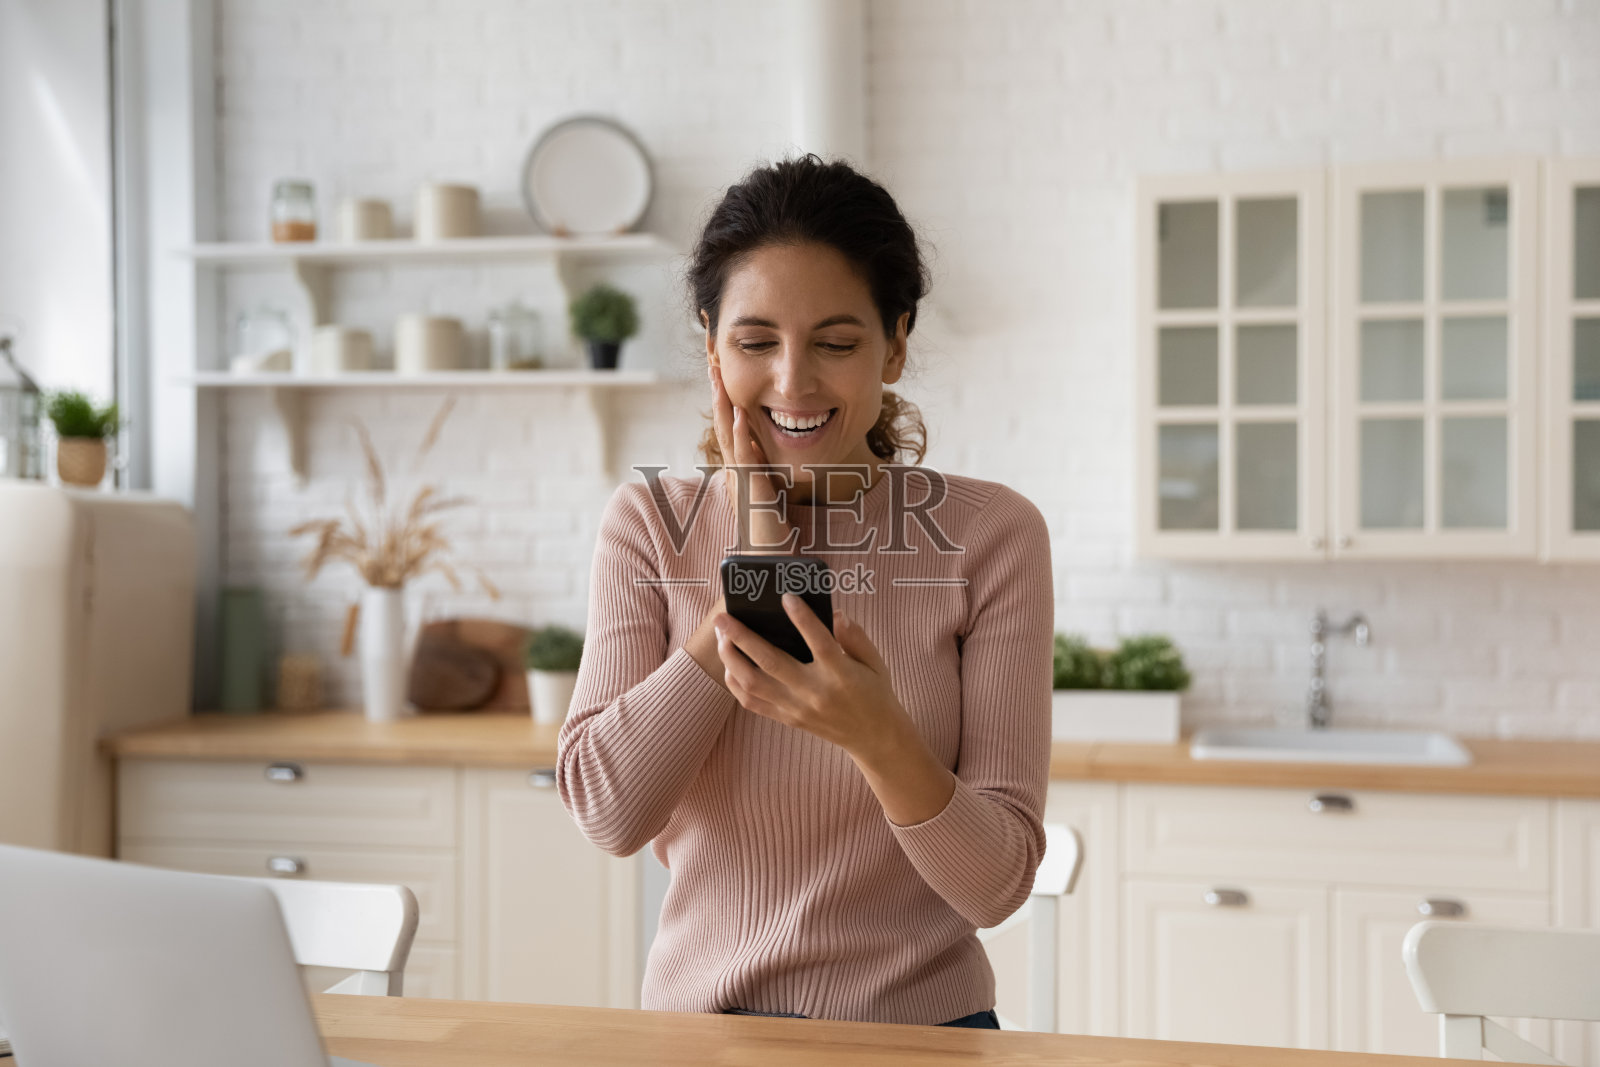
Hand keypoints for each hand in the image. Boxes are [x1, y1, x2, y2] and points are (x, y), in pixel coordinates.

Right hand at [708, 363, 795, 553]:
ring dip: (723, 405)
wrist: (768, 559)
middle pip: (722, 425)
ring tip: (719, 379)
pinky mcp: (751, 488)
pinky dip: (740, 433)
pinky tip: (738, 414)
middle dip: (718, 395)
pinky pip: (743, 456)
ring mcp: (740, 478)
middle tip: (714, 365)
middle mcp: (734, 471)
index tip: (722, 377)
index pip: (728, 429)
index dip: (724, 402)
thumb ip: (762, 471)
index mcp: (739, 469)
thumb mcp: (768, 492)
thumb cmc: (771, 531)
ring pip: (727, 435)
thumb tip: (761, 452)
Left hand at [714, 592, 909, 758]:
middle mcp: (814, 692)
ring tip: (721, 636)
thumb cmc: (874, 692)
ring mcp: (797, 708)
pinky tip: (729, 664)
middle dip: (742, 637)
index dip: (802, 618)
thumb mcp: (875, 661)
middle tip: (723, 617)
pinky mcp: (787, 719)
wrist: (873, 737)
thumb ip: (856, 636)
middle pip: (771, 662)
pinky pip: (751, 702)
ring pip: (753, 683)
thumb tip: (835, 615)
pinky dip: (734, 682)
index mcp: (841, 674)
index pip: (819, 642)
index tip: (786, 597)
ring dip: (731, 658)